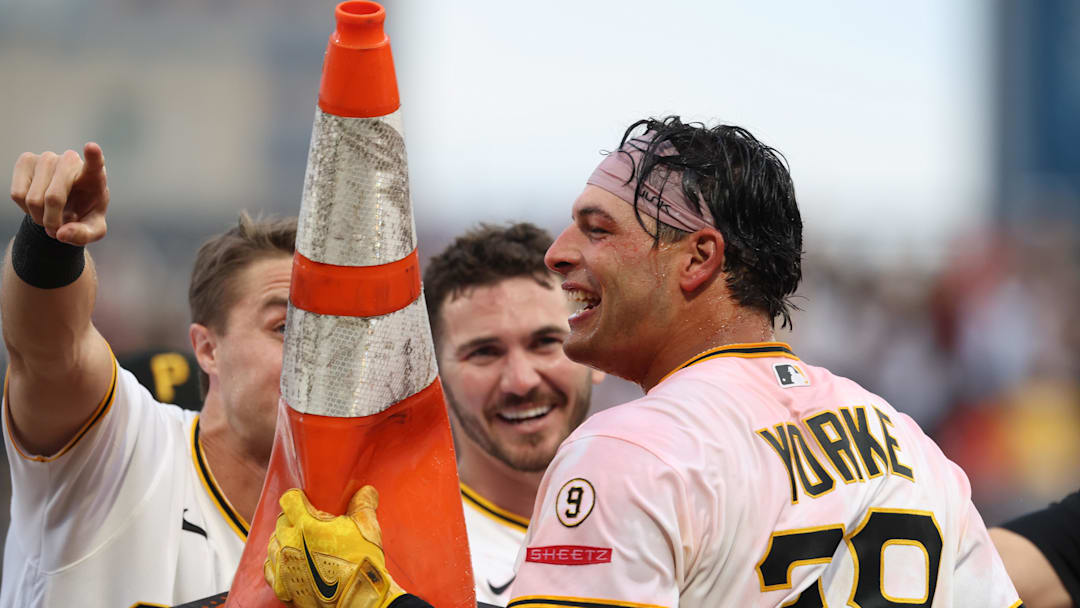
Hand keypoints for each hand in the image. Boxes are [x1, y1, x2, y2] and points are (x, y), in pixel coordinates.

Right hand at [10, 142, 108, 244]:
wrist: (66, 205)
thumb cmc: (84, 213)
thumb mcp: (93, 230)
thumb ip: (84, 235)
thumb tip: (61, 233)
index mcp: (95, 175)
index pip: (95, 164)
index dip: (93, 156)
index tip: (92, 147)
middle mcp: (70, 161)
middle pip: (53, 198)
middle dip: (52, 221)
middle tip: (57, 229)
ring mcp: (47, 158)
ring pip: (33, 199)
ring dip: (38, 217)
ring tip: (49, 217)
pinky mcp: (26, 160)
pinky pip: (17, 194)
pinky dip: (25, 209)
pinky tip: (37, 205)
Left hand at [265, 486, 404, 607]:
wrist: (358, 601)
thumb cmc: (362, 564)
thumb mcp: (367, 528)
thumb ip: (363, 504)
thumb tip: (366, 491)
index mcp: (306, 525)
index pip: (289, 500)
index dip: (299, 499)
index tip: (308, 502)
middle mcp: (288, 544)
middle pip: (281, 521)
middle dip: (295, 520)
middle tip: (312, 525)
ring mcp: (283, 567)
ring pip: (273, 543)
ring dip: (284, 540)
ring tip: (303, 544)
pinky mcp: (282, 588)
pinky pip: (269, 569)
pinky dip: (278, 563)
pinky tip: (292, 562)